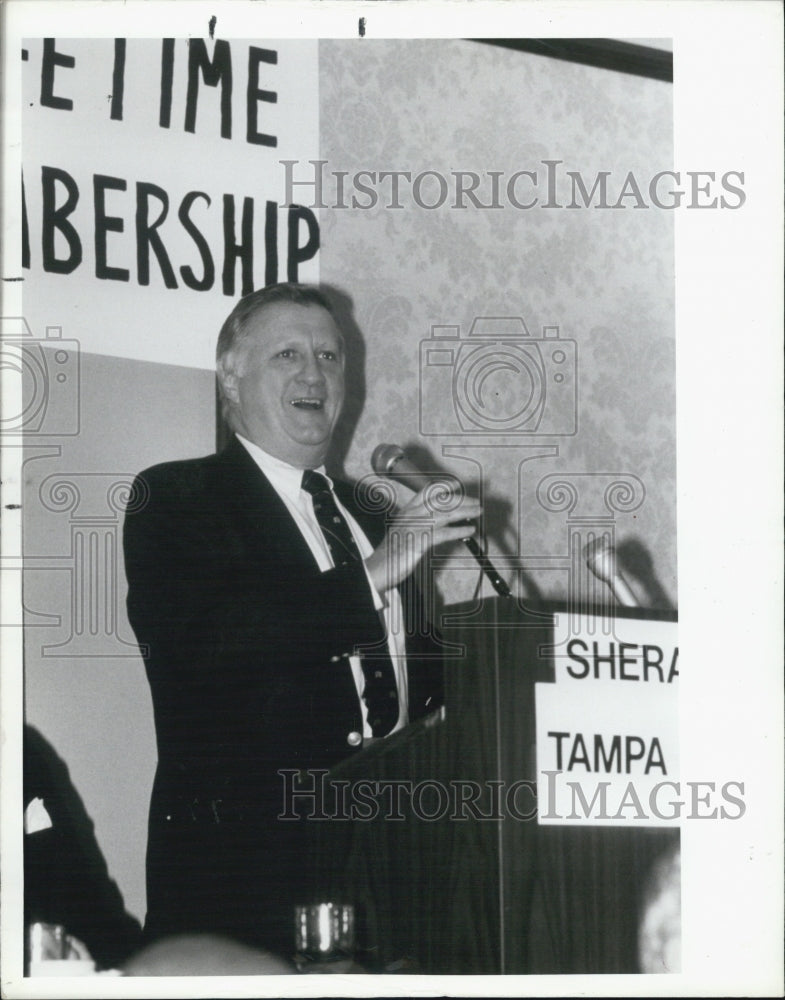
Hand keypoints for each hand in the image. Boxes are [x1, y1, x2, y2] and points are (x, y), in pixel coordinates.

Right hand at [365, 486, 481, 592]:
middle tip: (476, 503)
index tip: (456, 485)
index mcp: (406, 511)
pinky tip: (470, 530)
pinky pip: (445, 532)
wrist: (377, 568)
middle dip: (462, 500)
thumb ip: (418, 524)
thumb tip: (440, 522)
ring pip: (446, 514)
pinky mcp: (420, 541)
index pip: (426, 492)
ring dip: (466, 512)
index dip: (443, 487)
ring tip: (478, 512)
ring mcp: (416, 527)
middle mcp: (412, 515)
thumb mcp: (402, 532)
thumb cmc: (390, 553)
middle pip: (441, 501)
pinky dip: (460, 530)